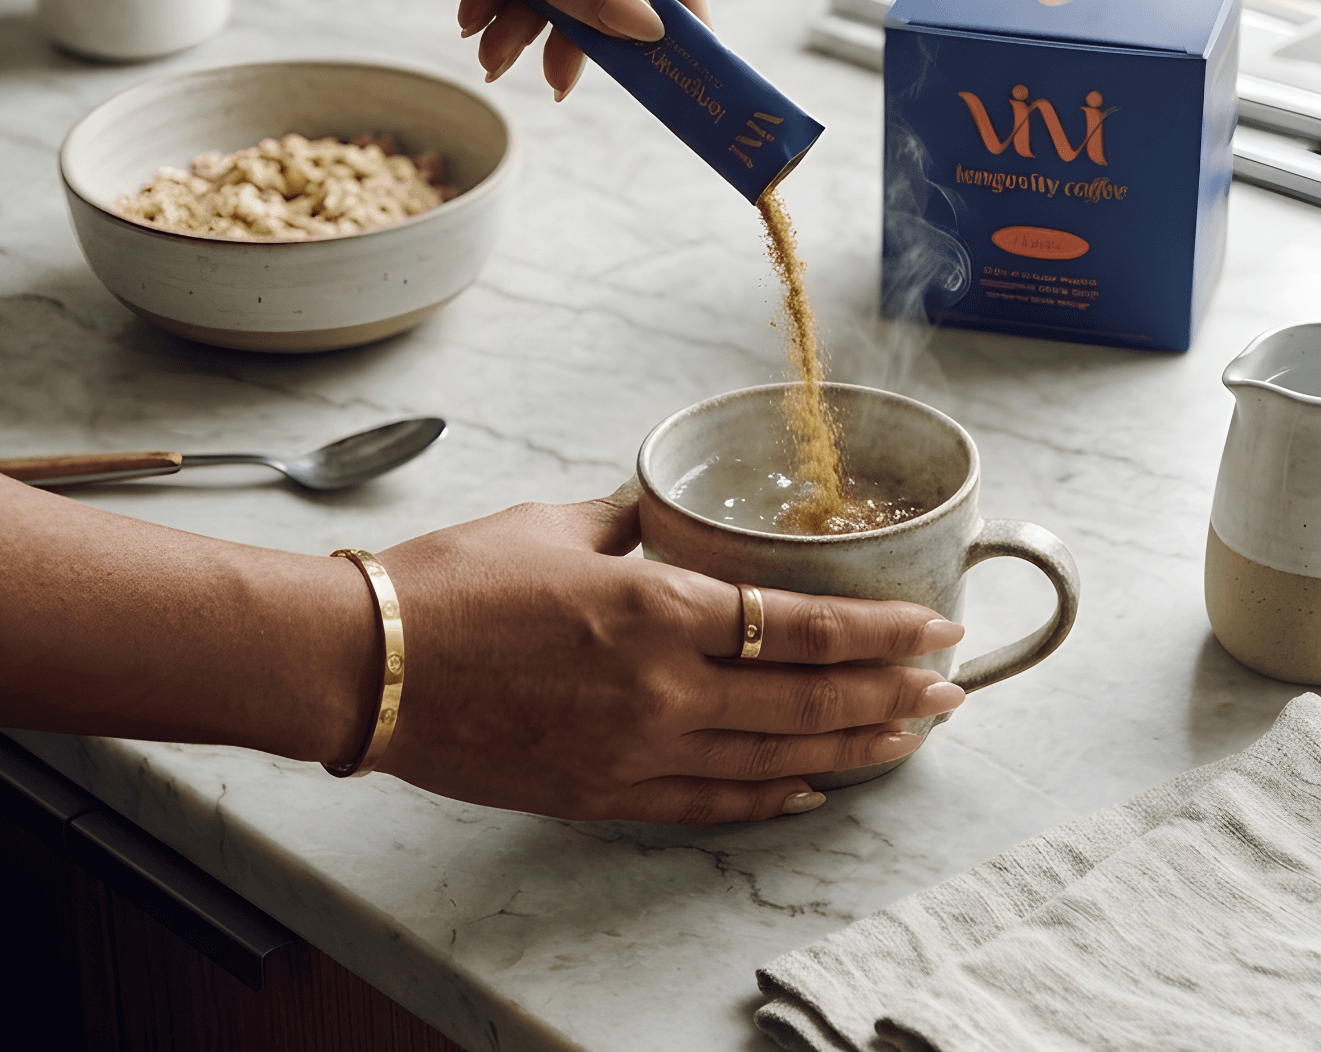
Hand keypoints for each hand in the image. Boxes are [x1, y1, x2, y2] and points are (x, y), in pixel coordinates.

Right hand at [375, 486, 965, 822]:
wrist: (370, 665)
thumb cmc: (457, 581)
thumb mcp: (558, 525)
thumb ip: (631, 522)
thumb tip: (667, 513)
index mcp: (658, 610)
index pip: (800, 626)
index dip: (880, 634)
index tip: (936, 632)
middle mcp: (663, 691)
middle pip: (808, 703)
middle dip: (891, 699)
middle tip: (950, 694)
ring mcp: (636, 754)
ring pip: (775, 762)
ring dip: (851, 752)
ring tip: (907, 741)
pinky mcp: (602, 795)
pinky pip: (710, 806)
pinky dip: (770, 799)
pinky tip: (810, 790)